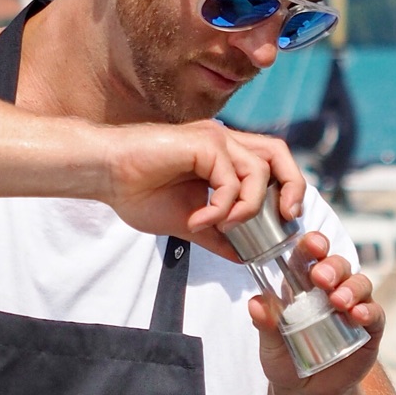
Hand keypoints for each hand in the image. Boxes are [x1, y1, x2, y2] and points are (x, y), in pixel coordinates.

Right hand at [77, 120, 303, 254]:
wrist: (104, 175)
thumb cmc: (136, 191)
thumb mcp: (187, 221)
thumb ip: (218, 234)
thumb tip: (242, 256)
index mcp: (223, 156)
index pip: (271, 163)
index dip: (287, 188)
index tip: (284, 220)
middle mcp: (223, 142)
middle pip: (278, 154)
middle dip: (291, 186)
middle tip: (284, 217)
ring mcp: (214, 139)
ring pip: (258, 169)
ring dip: (247, 206)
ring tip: (222, 226)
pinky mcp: (202, 142)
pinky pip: (229, 179)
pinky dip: (220, 208)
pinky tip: (197, 221)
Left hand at [248, 233, 383, 394]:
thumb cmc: (287, 362)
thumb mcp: (270, 346)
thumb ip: (265, 325)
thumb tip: (256, 303)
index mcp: (304, 286)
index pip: (310, 256)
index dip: (313, 245)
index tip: (311, 244)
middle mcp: (331, 291)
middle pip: (338, 265)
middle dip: (332, 266)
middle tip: (321, 278)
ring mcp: (352, 308)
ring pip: (360, 284)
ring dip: (351, 288)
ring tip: (338, 301)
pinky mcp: (369, 329)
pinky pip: (375, 313)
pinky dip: (368, 310)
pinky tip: (357, 315)